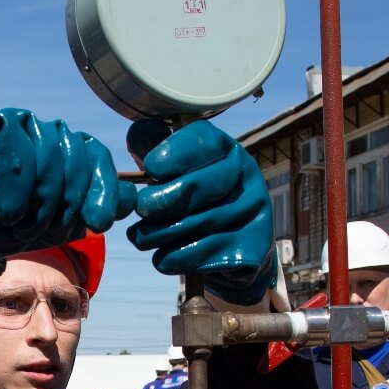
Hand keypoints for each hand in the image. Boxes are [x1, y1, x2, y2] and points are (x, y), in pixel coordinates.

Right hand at [0, 109, 136, 308]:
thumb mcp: (46, 226)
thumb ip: (85, 209)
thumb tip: (132, 197)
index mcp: (64, 159)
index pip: (97, 159)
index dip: (102, 188)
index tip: (97, 222)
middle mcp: (44, 137)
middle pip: (76, 155)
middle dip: (61, 203)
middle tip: (33, 229)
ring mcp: (17, 129)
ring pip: (49, 148)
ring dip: (36, 197)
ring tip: (14, 222)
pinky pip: (14, 136)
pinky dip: (15, 178)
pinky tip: (5, 208)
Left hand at [127, 121, 275, 305]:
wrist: (231, 250)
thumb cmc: (195, 204)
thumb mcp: (177, 171)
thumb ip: (156, 149)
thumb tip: (137, 131)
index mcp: (227, 151)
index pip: (202, 142)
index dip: (172, 154)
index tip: (151, 167)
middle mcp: (246, 177)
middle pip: (195, 186)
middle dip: (158, 200)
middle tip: (142, 208)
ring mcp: (251, 213)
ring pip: (190, 224)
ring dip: (155, 234)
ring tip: (141, 236)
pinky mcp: (248, 247)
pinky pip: (196, 254)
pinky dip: (169, 257)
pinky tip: (162, 254)